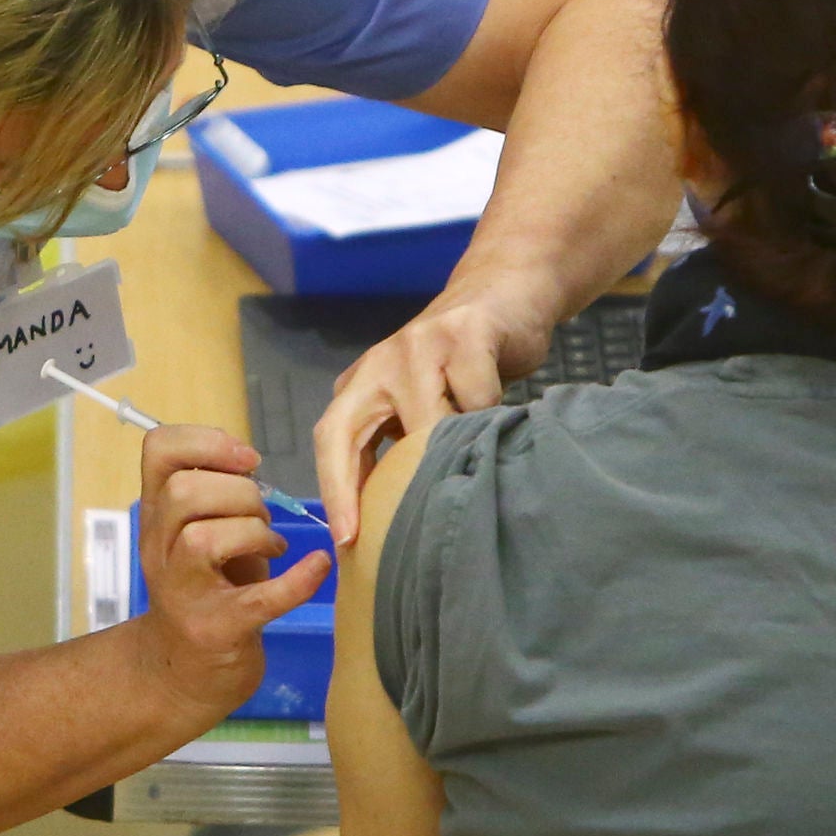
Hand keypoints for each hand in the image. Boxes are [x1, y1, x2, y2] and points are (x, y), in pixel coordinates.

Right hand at [131, 422, 332, 725]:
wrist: (184, 674)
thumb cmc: (206, 591)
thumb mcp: (200, 533)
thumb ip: (215, 495)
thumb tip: (250, 463)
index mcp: (157, 516)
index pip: (158, 451)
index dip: (206, 441)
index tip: (247, 459)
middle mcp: (159, 550)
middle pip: (184, 493)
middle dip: (240, 493)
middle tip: (262, 517)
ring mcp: (183, 594)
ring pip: (203, 539)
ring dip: (254, 531)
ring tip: (273, 545)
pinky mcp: (217, 630)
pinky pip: (259, 599)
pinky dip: (297, 580)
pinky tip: (317, 567)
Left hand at [312, 275, 553, 542]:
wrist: (506, 295)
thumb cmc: (464, 366)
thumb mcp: (424, 404)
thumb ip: (406, 444)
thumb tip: (400, 522)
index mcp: (362, 385)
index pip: (329, 440)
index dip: (334, 491)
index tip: (346, 540)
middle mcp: (380, 363)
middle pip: (348, 431)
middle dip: (361, 488)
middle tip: (388, 532)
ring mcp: (419, 344)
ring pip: (424, 420)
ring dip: (449, 450)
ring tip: (470, 467)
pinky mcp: (465, 333)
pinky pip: (475, 395)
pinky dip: (490, 414)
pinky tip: (501, 417)